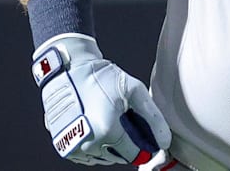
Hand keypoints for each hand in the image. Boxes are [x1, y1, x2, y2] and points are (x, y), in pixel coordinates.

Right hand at [32, 34, 172, 165]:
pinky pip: (87, 157)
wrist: (67, 70)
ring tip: (108, 121)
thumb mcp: (134, 91)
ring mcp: (74, 148)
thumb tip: (164, 142)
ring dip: (109, 146)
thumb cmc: (101, 77)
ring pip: (103, 158)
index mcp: (109, 131)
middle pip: (119, 158)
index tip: (145, 137)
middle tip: (124, 122)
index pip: (135, 156)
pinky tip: (95, 127)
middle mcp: (90, 144)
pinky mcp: (64, 147)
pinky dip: (94, 146)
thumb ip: (153, 118)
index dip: (144, 147)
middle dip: (126, 144)